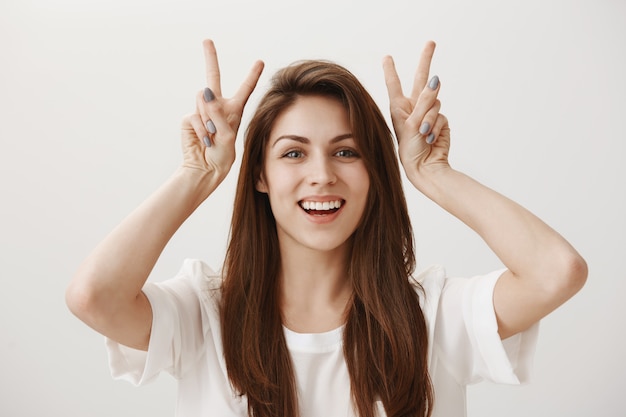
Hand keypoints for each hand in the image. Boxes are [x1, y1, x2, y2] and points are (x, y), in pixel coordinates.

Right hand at [181, 39, 263, 178]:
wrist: (205, 169)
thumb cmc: (222, 156)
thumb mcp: (227, 136)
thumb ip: (218, 113)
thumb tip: (205, 91)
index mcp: (234, 110)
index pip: (245, 89)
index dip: (252, 75)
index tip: (260, 61)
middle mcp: (218, 107)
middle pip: (213, 77)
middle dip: (210, 58)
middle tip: (207, 40)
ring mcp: (203, 111)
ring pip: (204, 99)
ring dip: (209, 117)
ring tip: (212, 135)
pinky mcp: (190, 118)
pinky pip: (195, 115)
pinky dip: (201, 129)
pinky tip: (204, 140)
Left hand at [383, 41, 450, 180]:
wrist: (424, 167)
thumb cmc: (410, 149)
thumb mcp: (412, 124)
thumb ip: (424, 102)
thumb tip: (435, 80)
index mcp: (399, 108)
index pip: (394, 84)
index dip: (390, 70)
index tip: (387, 57)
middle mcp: (413, 108)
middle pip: (421, 79)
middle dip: (426, 60)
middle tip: (431, 42)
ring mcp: (427, 114)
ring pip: (435, 101)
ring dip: (429, 116)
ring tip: (423, 132)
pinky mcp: (440, 122)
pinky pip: (442, 115)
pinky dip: (437, 126)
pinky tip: (431, 137)